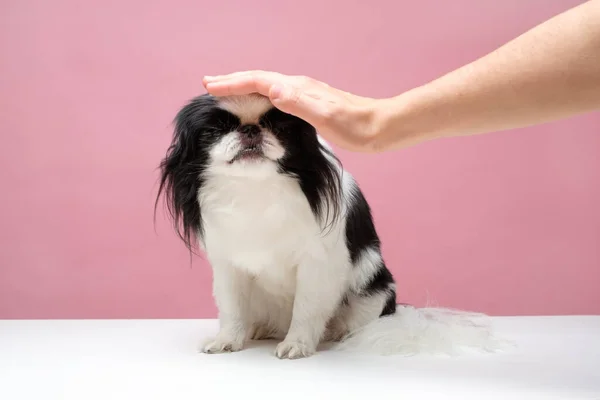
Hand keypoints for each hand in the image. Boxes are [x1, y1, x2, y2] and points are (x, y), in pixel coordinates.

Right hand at [203, 71, 382, 152]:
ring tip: (226, 89)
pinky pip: (275, 95)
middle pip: (259, 79)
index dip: (233, 83)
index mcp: (298, 88)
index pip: (258, 81)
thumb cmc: (355, 126)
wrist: (380, 127)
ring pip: (266, 86)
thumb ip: (298, 103)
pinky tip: (259, 102)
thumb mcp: (326, 116)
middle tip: (209, 83)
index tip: (211, 87)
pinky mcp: (309, 104)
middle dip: (233, 80)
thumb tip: (274, 90)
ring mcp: (304, 94)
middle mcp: (298, 87)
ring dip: (244, 87)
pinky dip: (259, 96)